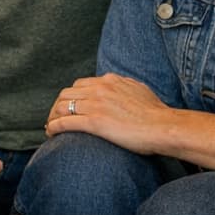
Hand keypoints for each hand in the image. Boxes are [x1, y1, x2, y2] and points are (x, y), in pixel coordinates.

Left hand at [46, 74, 173, 153]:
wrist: (164, 126)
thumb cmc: (157, 114)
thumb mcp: (140, 90)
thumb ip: (126, 87)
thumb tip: (122, 88)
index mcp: (110, 81)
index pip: (80, 85)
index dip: (70, 97)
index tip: (68, 107)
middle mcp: (100, 89)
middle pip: (66, 94)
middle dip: (57, 106)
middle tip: (54, 118)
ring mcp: (96, 105)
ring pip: (61, 107)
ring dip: (52, 117)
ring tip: (50, 127)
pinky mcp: (94, 122)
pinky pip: (65, 122)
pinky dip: (54, 127)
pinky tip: (51, 133)